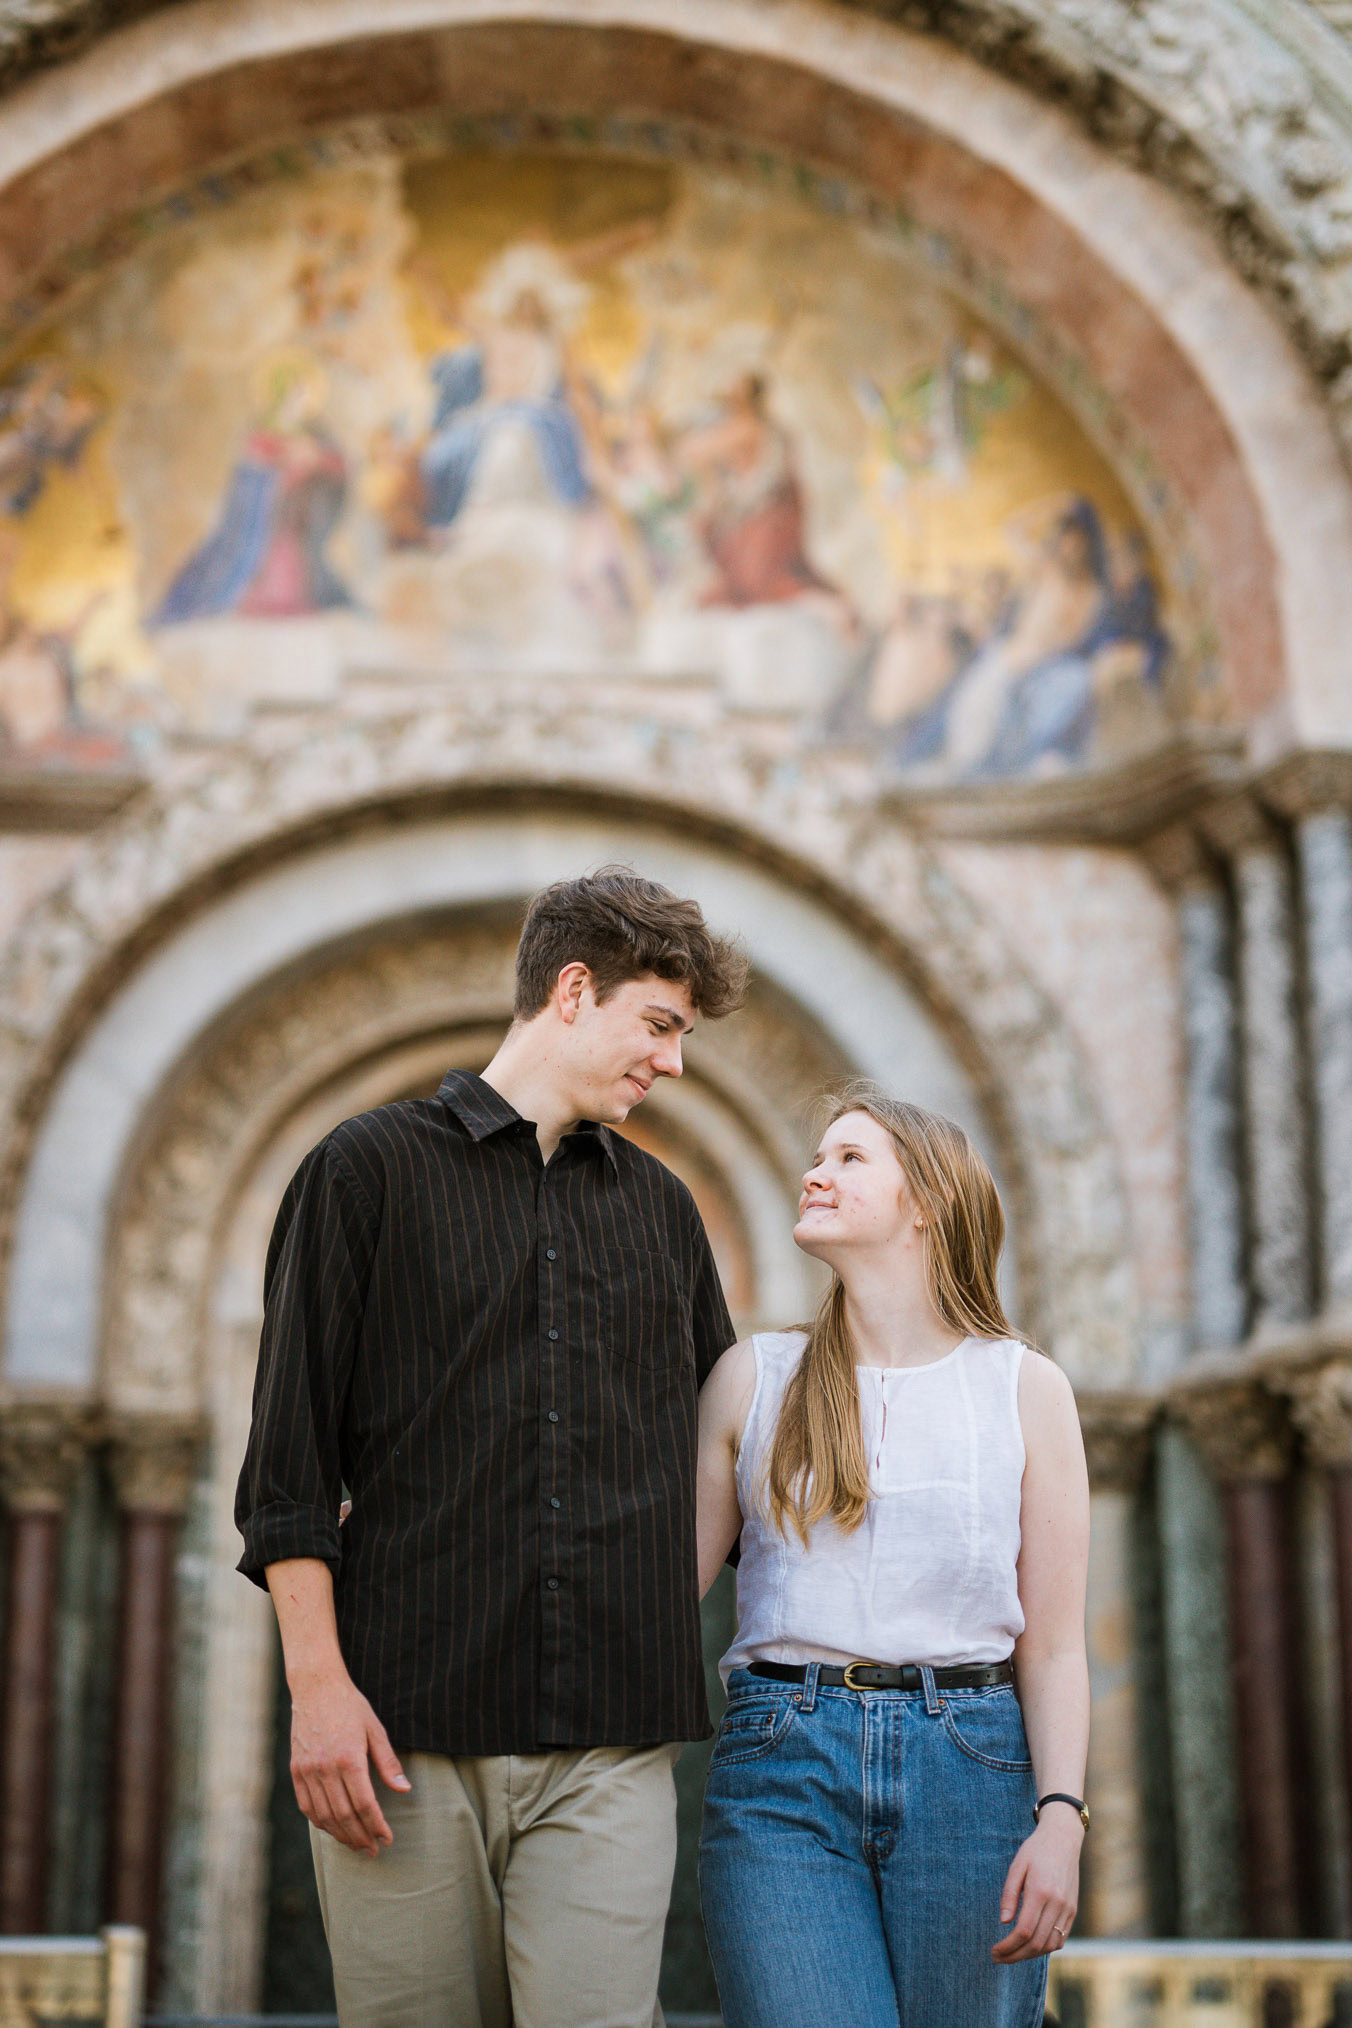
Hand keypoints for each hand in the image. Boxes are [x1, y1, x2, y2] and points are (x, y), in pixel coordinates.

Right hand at [289, 1667, 410, 1855]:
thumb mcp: (375, 1729)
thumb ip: (388, 1762)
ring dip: (341, 1835)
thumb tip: (404, 1790)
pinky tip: (333, 1828)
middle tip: (373, 1849)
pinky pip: (306, 1806)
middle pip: (344, 1815)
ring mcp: (307, 1770)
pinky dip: (320, 1822)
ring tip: (356, 1844)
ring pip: (324, 1816)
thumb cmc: (350, 1706)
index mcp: (348, 1758)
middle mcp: (325, 1768)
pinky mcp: (296, 1770)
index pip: (364, 1804)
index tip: (386, 1838)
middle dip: (360, 1837)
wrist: (316, 1687)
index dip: (376, 1825)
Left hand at [992, 1811, 1080, 1960]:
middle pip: (1037, 1943)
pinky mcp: (1073, 1911)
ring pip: (1050, 1945)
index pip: (1024, 1931)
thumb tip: (1004, 1922)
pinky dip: (1045, 1948)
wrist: (1063, 1839)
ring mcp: (1068, 1909)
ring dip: (1030, 1955)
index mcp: (1040, 1891)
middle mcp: (1057, 1904)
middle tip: (998, 1958)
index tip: (994, 1950)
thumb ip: (1009, 1894)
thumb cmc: (1035, 1850)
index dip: (1008, 1946)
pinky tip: (1030, 1946)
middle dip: (1015, 1956)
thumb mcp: (1017, 1866)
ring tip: (1012, 1954)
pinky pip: (1060, 1939)